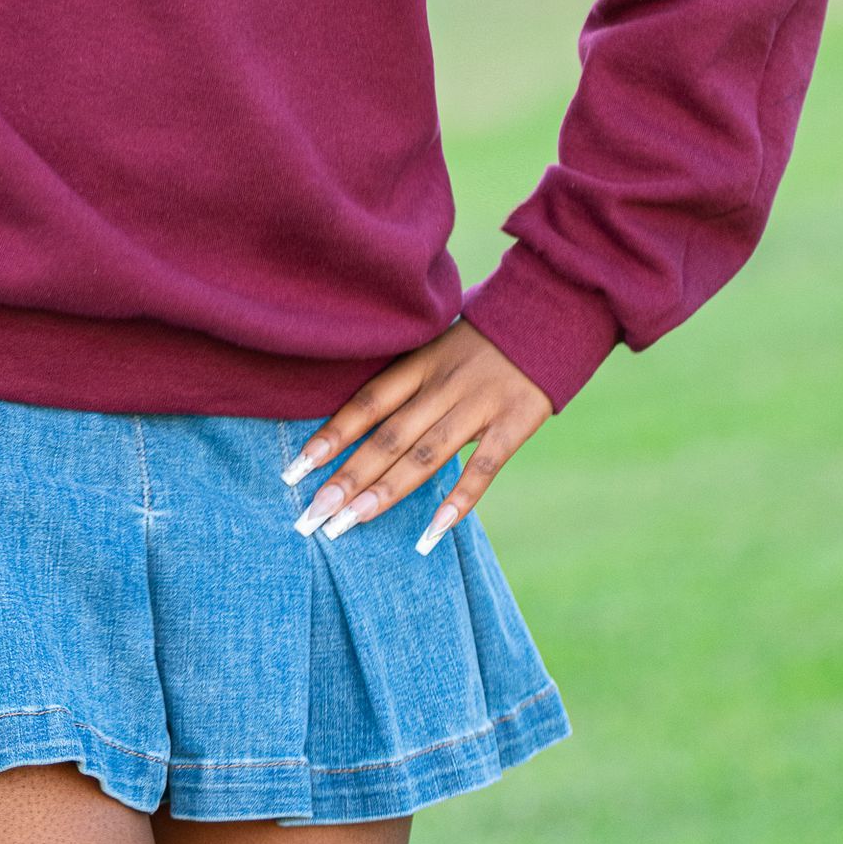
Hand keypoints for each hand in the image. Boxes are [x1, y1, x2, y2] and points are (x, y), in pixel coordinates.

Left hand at [282, 319, 552, 553]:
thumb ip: (406, 383)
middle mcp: (442, 384)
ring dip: (386, 492)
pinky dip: (458, 499)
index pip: (365, 404)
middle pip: (387, 437)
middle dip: (347, 478)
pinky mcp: (515, 422)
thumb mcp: (437, 346)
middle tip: (312, 516)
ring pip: (424, 454)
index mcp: (419, 363)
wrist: (548, 312)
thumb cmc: (483, 339)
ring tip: (350, 524)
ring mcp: (479, 404)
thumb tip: (358, 426)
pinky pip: (484, 466)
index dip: (330, 437)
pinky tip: (432, 532)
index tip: (294, 472)